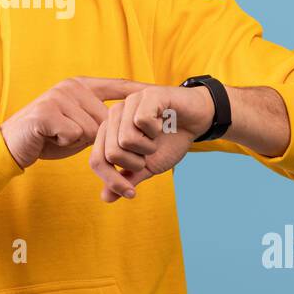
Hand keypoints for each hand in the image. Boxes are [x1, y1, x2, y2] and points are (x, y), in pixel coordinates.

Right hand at [0, 76, 149, 168]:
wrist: (12, 145)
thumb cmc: (48, 138)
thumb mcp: (78, 127)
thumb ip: (98, 121)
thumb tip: (127, 128)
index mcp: (81, 85)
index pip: (117, 85)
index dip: (138, 89)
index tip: (160, 90)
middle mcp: (71, 86)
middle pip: (106, 119)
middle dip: (95, 137)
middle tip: (68, 137)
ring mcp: (58, 97)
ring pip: (91, 129)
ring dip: (76, 142)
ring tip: (57, 136)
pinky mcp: (47, 112)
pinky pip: (75, 135)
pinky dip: (64, 143)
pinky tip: (50, 138)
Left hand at [87, 80, 216, 202]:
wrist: (196, 122)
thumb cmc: (170, 141)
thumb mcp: (148, 166)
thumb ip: (127, 178)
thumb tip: (105, 198)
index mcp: (109, 132)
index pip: (97, 161)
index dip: (112, 181)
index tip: (131, 193)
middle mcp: (114, 116)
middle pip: (111, 153)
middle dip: (135, 164)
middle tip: (149, 154)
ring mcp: (128, 103)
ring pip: (125, 139)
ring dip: (148, 147)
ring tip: (156, 138)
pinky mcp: (146, 95)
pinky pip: (142, 121)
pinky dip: (157, 130)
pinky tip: (163, 124)